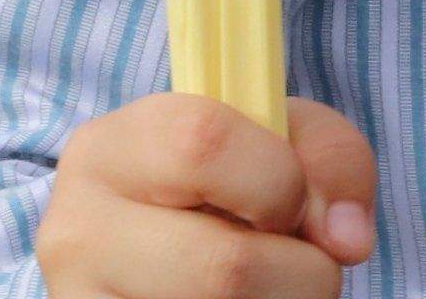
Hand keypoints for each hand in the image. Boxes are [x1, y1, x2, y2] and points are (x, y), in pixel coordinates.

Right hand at [38, 92, 379, 298]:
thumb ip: (329, 160)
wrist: (161, 254)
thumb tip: (347, 239)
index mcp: (109, 148)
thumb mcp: (276, 140)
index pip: (201, 144)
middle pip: (222, 269)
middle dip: (301, 274)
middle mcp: (78, 231)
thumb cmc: (228, 184)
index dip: (279, 181)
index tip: (294, 204)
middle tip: (301, 264)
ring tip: (270, 287)